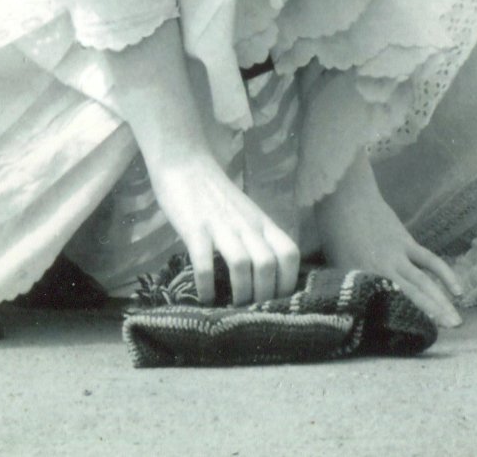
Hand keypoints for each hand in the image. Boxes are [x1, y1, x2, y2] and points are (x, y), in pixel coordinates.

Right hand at [139, 143, 301, 306]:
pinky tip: (205, 299)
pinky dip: (206, 285)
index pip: (290, 253)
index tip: (276, 302)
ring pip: (243, 264)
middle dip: (264, 296)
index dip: (288, 282)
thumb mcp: (245, 214)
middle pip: (269, 264)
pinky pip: (204, 261)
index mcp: (262, 222)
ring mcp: (221, 226)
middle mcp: (247, 225)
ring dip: (240, 293)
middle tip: (253, 313)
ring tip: (232, 310)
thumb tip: (263, 277)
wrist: (186, 163)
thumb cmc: (216, 195)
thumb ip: (255, 238)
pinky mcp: (195, 228)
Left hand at [317, 155, 463, 329]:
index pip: (384, 306)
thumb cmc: (335, 234)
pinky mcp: (407, 242)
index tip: (414, 339)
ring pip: (424, 281)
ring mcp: (398, 254)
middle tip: (448, 334)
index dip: (400, 323)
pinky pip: (430, 261)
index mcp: (362, 277)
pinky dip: (445, 274)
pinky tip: (457, 289)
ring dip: (442, 302)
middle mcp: (382, 268)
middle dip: (431, 316)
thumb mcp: (335, 266)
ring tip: (456, 320)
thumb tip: (356, 310)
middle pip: (412, 296)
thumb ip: (350, 286)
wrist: (345, 199)